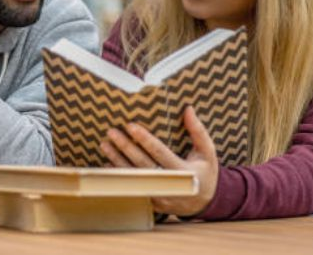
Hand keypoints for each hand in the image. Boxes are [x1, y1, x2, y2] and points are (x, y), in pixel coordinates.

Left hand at [100, 106, 218, 216]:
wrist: (204, 203)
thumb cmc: (205, 172)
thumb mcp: (207, 152)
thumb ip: (198, 131)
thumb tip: (188, 108)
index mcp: (184, 172)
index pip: (159, 153)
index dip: (144, 139)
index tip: (130, 126)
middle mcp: (169, 187)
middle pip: (142, 165)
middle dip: (125, 148)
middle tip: (112, 132)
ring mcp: (159, 197)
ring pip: (134, 178)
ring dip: (117, 161)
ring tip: (105, 145)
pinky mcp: (151, 204)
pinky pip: (132, 188)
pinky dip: (119, 177)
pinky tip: (107, 165)